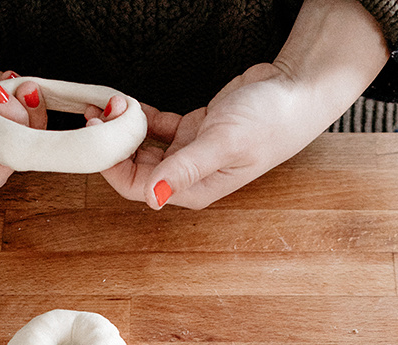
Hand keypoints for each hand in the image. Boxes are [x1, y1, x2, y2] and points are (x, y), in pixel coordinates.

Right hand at [0, 0, 15, 186]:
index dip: (2, 165)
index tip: (7, 139)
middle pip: (11, 150)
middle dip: (18, 128)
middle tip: (2, 96)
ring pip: (23, 126)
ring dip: (27, 109)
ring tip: (12, 85)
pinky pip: (21, 98)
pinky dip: (25, 90)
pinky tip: (10, 77)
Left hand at [91, 0, 390, 209]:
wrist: (296, 93)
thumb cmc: (270, 123)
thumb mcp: (223, 144)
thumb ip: (186, 169)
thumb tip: (153, 198)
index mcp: (193, 190)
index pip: (137, 188)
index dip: (112, 163)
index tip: (101, 133)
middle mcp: (189, 177)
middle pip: (135, 169)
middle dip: (114, 142)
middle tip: (104, 109)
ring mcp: (190, 153)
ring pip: (143, 147)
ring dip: (126, 127)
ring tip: (116, 102)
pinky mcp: (194, 130)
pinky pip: (157, 127)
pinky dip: (142, 116)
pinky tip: (135, 103)